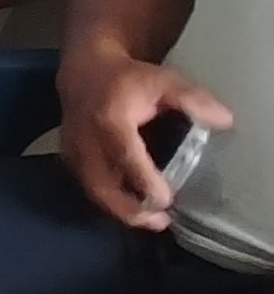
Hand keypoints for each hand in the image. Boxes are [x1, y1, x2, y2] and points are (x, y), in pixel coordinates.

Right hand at [66, 57, 233, 230]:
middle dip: (128, 209)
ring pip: (92, 191)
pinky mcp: (68, 160)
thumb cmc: (128, 79)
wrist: (83, 72)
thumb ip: (193, 99)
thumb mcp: (163, 81)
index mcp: (109, 120)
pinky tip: (133, 208)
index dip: (144, 181)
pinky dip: (109, 202)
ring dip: (120, 211)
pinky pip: (88, 188)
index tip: (166, 201)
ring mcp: (73, 152)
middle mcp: (85, 140)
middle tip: (160, 222)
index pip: (125, 156)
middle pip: (101, 185)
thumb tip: (224, 122)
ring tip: (152, 221)